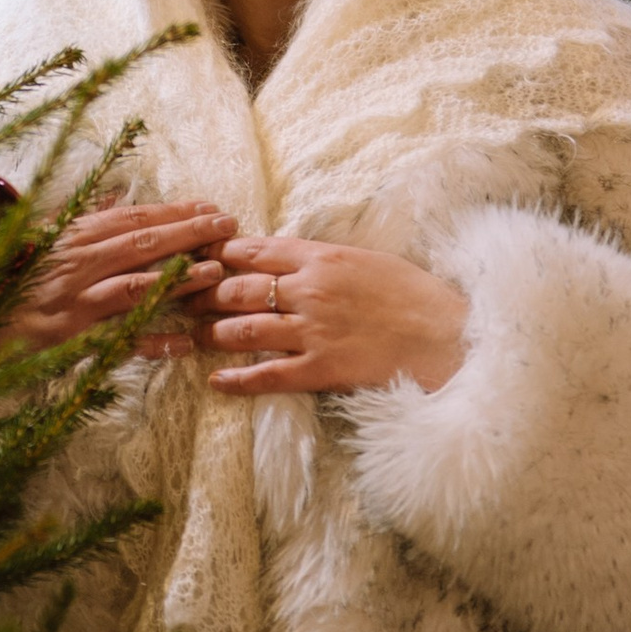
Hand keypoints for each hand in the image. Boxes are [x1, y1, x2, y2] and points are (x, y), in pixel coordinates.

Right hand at [0, 202, 231, 355]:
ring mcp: (76, 300)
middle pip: (142, 243)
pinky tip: (184, 343)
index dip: (175, 212)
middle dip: (189, 233)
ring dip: (178, 278)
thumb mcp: (45, 235)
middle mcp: (78, 263)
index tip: (211, 208)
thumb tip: (120, 194)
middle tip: (229, 227)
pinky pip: (118, 340)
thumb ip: (86, 217)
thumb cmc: (12, 271)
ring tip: (215, 272)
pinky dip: (152, 341)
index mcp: (74, 235)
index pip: (134, 218)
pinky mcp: (70, 336)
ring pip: (135, 285)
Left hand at [173, 236, 467, 396]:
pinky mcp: (322, 369)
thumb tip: (288, 257)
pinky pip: (268, 375)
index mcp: (320, 257)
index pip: (253, 250)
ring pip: (244, 329)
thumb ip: (322, 259)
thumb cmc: (413, 294)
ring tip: (195, 336)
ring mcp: (313, 331)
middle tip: (183, 300)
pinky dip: (238, 379)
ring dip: (213, 333)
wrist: (447, 334)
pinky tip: (217, 381)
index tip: (196, 256)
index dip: (218, 253)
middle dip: (205, 294)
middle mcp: (309, 290)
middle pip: (238, 288)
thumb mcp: (366, 259)